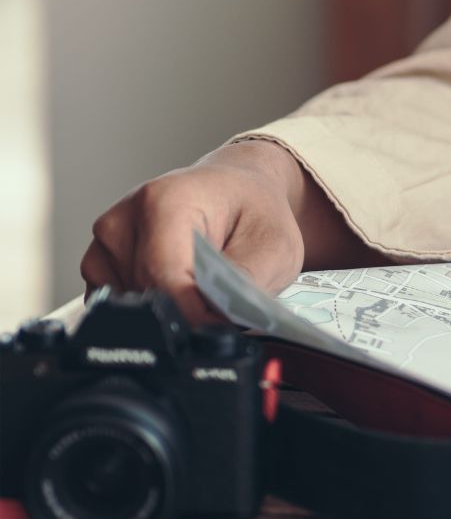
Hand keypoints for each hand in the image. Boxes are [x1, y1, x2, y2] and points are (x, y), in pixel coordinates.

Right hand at [80, 140, 379, 323]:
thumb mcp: (277, 249)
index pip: (168, 283)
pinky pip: (126, 302)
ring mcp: (109, 240)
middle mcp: (125, 218)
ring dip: (178, 308)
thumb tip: (222, 323)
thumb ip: (247, 286)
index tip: (227, 326)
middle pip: (150, 299)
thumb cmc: (264, 214)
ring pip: (136, 306)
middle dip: (193, 312)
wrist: (246, 192)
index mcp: (166, 203)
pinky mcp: (105, 260)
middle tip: (231, 296)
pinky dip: (162, 305)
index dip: (199, 317)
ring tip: (213, 281)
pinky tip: (189, 286)